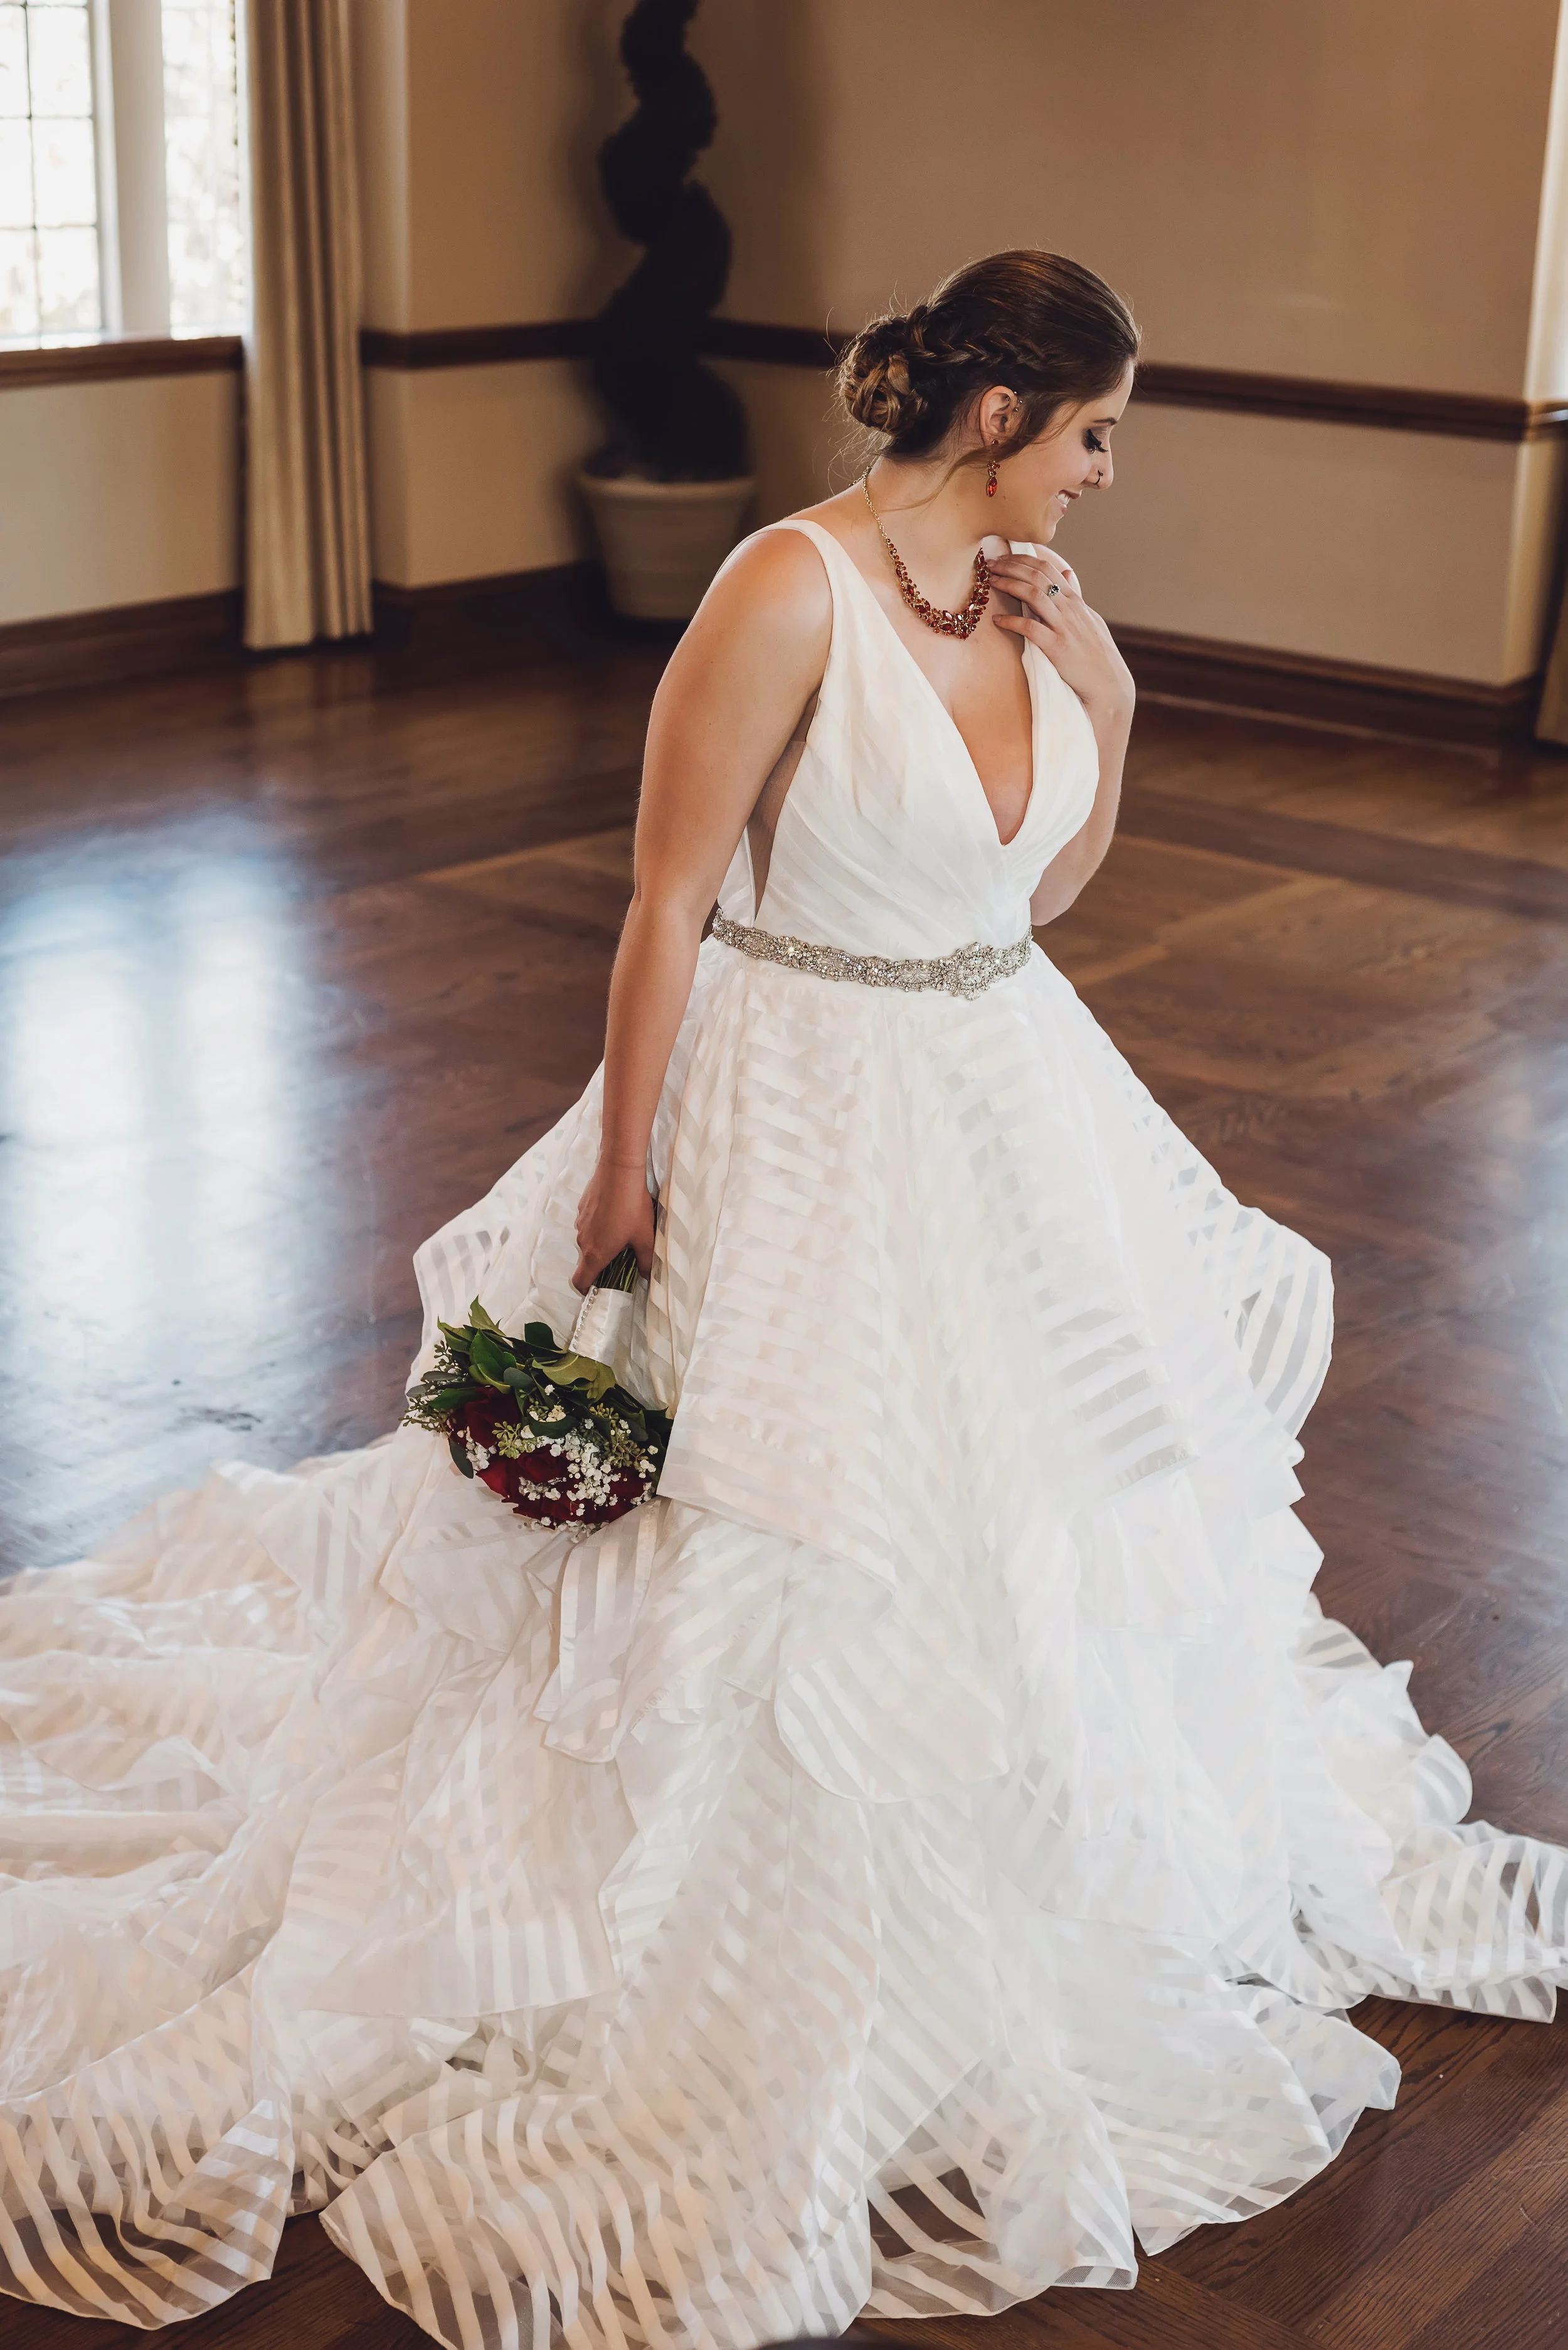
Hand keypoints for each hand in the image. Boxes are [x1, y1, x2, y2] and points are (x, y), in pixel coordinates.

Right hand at [573, 1156, 655, 1292]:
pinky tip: (616, 1213)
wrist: (619, 1170)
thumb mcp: (645, 1237)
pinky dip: (599, 1224)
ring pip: (588, 1240)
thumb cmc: (632, 1205)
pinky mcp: (582, 1207)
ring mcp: (580, 1222)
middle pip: (587, 1260)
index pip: (580, 1281)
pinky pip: (588, 1223)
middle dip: (602, 1262)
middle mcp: (583, 1240)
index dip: (586, 1289)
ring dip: (601, 1240)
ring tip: (622, 1230)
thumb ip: (646, 1261)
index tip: (597, 1289)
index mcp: (596, 1253)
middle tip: (622, 1256)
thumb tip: (648, 1275)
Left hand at [987, 548, 1133, 722]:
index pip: (1047, 569)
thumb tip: (1066, 572)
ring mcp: (1064, 626)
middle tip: (990, 564)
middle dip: (1010, 566)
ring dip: (1008, 584)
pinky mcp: (1057, 647)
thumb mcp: (1089, 619)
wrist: (1109, 683)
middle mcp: (1070, 608)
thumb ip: (1075, 596)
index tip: (1004, 558)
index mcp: (1075, 601)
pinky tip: (997, 620)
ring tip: (990, 582)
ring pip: (1033, 594)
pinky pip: (1030, 628)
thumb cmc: (1097, 654)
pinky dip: (1011, 621)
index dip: (1023, 560)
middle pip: (1037, 576)